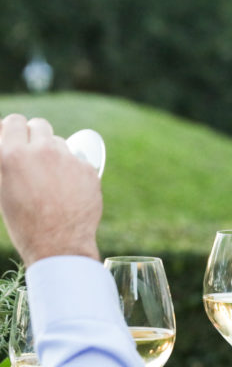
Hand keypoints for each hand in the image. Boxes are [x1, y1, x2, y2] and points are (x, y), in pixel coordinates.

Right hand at [0, 114, 101, 264]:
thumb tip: (12, 148)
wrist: (59, 244)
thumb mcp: (4, 190)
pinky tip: (69, 189)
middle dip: (35, 135)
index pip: (14, 122)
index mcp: (11, 156)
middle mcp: (40, 151)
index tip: (17, 138)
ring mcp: (67, 158)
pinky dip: (73, 169)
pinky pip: (78, 160)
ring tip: (51, 177)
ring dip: (54, 152)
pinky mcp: (88, 168)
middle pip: (39, 124)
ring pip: (59, 141)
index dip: (15, 130)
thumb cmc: (25, 223)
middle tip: (35, 152)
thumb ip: (8, 163)